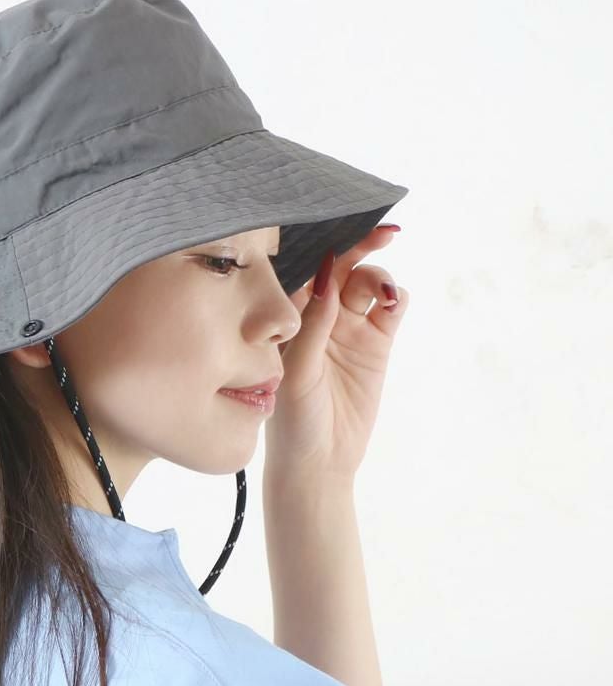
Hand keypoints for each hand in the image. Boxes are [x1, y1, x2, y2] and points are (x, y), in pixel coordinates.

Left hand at [265, 224, 407, 482]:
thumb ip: (314, 323)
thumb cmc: (292, 419)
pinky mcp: (376, 345)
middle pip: (342, 266)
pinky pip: (390, 308)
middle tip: (384, 233)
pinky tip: (394, 303)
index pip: (306, 267)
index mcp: (288, 315)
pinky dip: (397, 296)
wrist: (320, 463)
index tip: (343, 222)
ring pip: (367, 282)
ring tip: (384, 292)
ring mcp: (348, 328)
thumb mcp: (298, 369)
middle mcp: (319, 314)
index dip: (324, 242)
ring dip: (379, 275)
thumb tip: (330, 273)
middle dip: (361, 245)